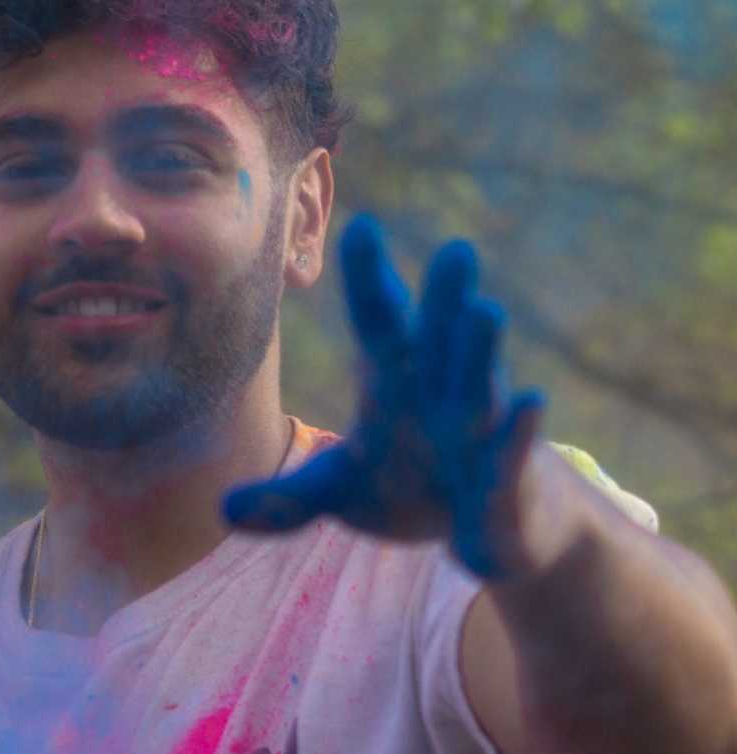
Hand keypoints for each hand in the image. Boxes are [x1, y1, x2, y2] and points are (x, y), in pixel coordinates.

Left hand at [223, 213, 543, 578]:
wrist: (491, 526)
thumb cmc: (414, 487)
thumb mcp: (343, 493)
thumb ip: (288, 498)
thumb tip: (222, 509)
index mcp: (399, 380)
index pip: (380, 321)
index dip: (370, 279)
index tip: (362, 227)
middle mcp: (444, 390)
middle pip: (441, 337)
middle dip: (445, 297)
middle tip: (453, 249)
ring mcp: (481, 429)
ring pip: (481, 383)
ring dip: (481, 350)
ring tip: (484, 311)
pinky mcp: (508, 473)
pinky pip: (515, 449)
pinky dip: (521, 429)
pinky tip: (531, 401)